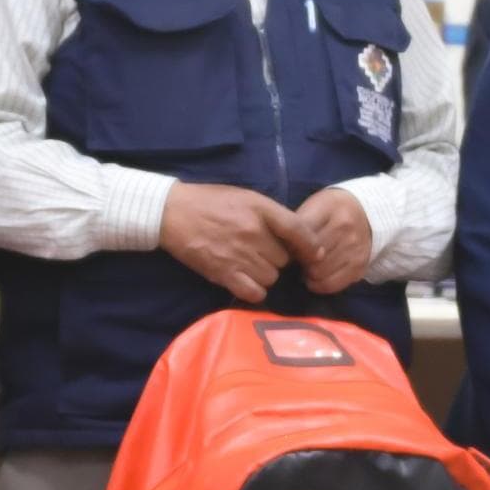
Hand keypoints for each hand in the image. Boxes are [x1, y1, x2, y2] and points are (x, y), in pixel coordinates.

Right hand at [159, 182, 301, 303]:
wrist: (173, 212)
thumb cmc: (211, 202)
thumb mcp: (246, 197)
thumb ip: (271, 214)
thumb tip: (297, 235)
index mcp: (260, 209)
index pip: (298, 230)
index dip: (312, 246)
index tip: (316, 255)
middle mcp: (253, 233)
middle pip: (285, 259)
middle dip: (279, 259)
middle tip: (264, 253)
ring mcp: (238, 255)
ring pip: (271, 277)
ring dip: (266, 275)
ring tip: (251, 265)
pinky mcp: (224, 273)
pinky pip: (255, 292)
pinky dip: (254, 290)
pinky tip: (246, 280)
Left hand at [287, 186, 376, 291]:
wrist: (366, 213)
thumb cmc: (331, 211)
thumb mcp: (314, 206)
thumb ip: (298, 225)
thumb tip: (282, 251)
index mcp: (329, 208)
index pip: (301, 233)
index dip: (290, 244)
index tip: (288, 246)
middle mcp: (345, 227)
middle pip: (310, 255)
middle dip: (299, 260)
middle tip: (297, 259)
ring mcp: (354, 248)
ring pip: (319, 273)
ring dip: (308, 274)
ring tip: (307, 266)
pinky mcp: (360, 266)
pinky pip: (332, 285)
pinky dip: (319, 285)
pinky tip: (316, 278)